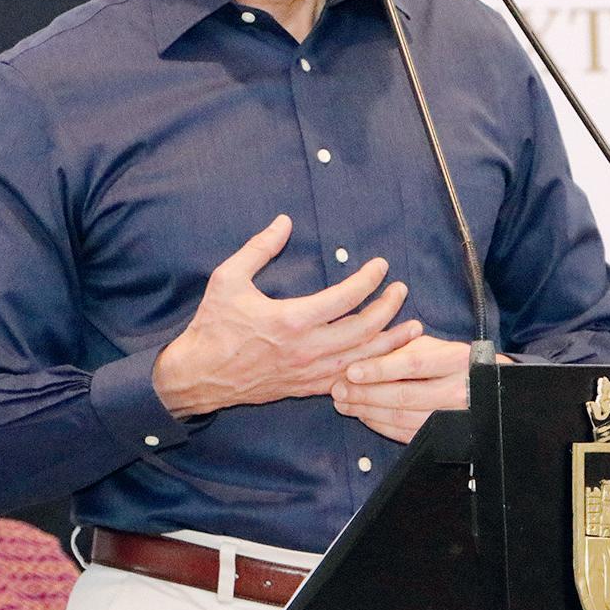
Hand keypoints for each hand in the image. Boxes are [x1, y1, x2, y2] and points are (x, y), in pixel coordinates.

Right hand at [153, 214, 418, 417]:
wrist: (198, 376)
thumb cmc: (213, 326)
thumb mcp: (228, 278)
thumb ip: (258, 248)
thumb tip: (283, 222)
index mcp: (291, 320)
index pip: (345, 298)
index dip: (368, 280)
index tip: (380, 265)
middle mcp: (306, 349)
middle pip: (363, 330)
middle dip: (388, 308)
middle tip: (401, 290)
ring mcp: (308, 373)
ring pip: (362, 360)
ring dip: (390, 342)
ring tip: (412, 327)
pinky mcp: (304, 387)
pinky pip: (347, 380)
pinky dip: (370, 369)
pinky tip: (383, 360)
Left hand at [330, 326, 510, 442]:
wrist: (486, 389)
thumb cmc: (449, 361)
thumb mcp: (430, 344)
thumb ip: (400, 344)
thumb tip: (362, 348)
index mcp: (454, 359)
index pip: (413, 364)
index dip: (380, 368)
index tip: (351, 370)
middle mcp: (457, 389)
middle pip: (404, 395)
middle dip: (365, 394)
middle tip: (338, 389)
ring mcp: (453, 417)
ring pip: (403, 418)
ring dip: (367, 411)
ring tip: (343, 401)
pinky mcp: (444, 436)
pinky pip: (407, 434)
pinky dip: (380, 425)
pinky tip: (363, 415)